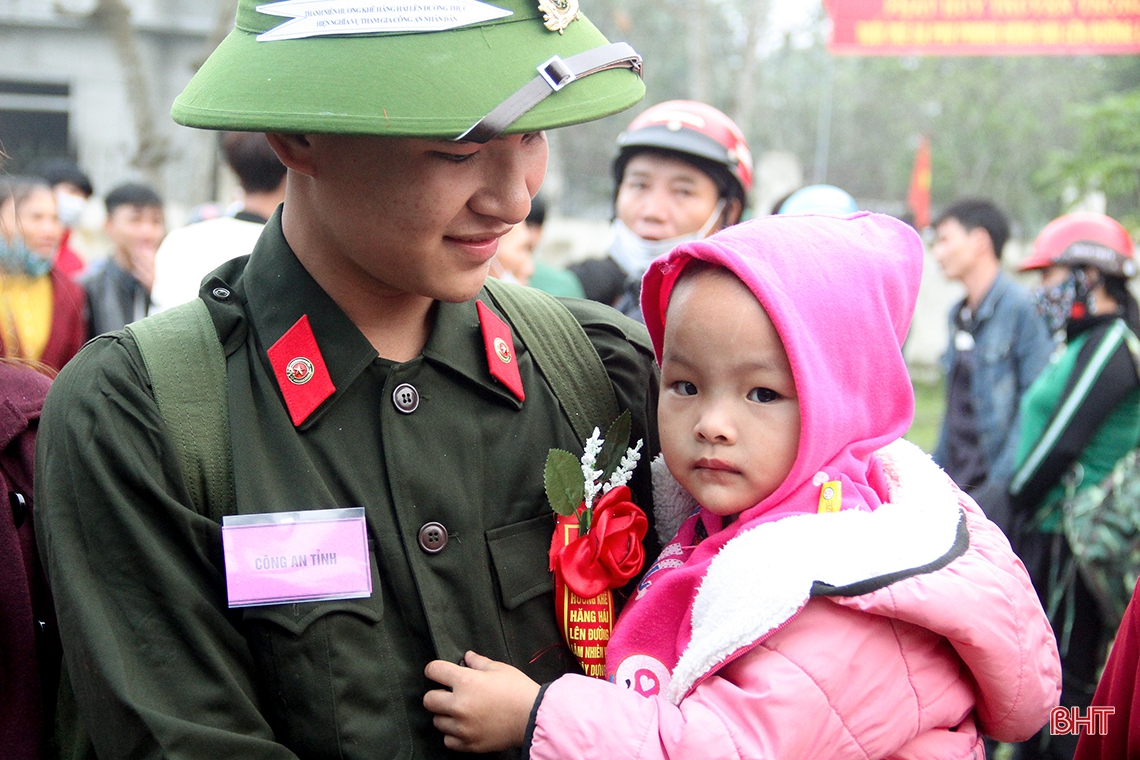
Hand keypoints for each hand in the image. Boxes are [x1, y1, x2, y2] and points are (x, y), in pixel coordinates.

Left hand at [424, 650, 540, 752]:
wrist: (533, 717)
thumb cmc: (518, 690)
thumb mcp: (499, 669)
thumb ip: (479, 662)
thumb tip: (467, 657)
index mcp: (465, 682)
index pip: (434, 671)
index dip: (434, 669)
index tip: (437, 672)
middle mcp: (459, 705)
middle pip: (429, 700)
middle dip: (436, 694)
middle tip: (449, 694)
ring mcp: (462, 727)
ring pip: (437, 721)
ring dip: (445, 715)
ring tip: (459, 711)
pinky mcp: (468, 743)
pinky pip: (448, 740)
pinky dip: (453, 734)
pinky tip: (464, 726)